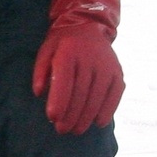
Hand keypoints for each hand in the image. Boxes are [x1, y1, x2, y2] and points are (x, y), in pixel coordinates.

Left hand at [32, 0, 123, 135]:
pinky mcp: (117, 72)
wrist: (88, 26)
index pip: (64, 80)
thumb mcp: (45, 52)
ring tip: (76, 130)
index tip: (52, 117)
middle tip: (62, 129)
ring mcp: (106, 65)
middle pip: (81, 93)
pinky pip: (114, 94)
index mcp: (69, 52)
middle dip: (71, 115)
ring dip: (86, 117)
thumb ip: (40, 72)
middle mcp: (90, 58)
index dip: (59, 100)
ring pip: (97, 97)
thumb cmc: (61, 44)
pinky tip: (98, 123)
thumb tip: (39, 92)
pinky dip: (107, 110)